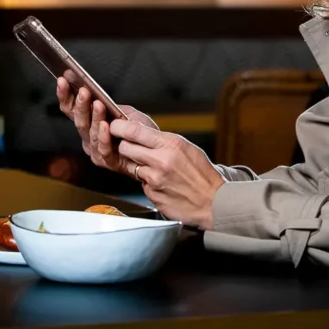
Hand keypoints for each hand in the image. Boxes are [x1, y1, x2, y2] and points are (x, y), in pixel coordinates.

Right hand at [56, 76, 156, 172]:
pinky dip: (103, 137)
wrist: (153, 152)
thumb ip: (111, 105)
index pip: (70, 109)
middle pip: (78, 120)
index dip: (65, 95)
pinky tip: (106, 126)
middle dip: (80, 105)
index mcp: (88, 123)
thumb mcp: (126, 112)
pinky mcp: (107, 162)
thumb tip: (96, 91)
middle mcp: (87, 137)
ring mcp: (95, 150)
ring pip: (90, 133)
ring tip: (98, 104)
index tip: (63, 80)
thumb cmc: (138, 131)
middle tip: (84, 91)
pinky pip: (103, 149)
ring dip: (94, 117)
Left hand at [109, 118, 225, 230]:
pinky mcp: (152, 194)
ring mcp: (155, 179)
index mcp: (171, 144)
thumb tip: (143, 133)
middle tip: (133, 148)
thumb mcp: (187, 148)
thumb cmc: (203, 175)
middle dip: (125, 146)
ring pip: (131, 166)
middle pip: (125, 147)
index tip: (115, 126)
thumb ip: (164, 141)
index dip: (119, 127)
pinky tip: (161, 184)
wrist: (213, 202)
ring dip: (137, 166)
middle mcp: (161, 160)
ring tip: (154, 169)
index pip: (134, 130)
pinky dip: (147, 183)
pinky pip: (141, 184)